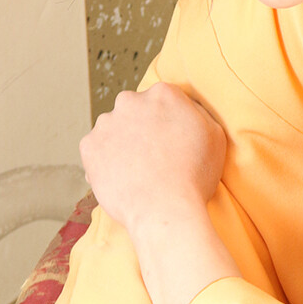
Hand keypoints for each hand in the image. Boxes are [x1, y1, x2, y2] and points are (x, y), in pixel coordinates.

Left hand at [79, 83, 226, 236]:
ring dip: (122, 144)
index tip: (171, 140)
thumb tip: (187, 108)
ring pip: (113, 129)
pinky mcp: (88, 146)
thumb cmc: (195, 177)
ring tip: (137, 171)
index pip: (162, 100)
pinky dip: (105, 161)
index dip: (167, 122)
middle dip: (141, 128)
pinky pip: (96, 150)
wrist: (165, 209)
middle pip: (134, 110)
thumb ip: (197, 113)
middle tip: (154, 156)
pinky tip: (123, 178)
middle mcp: (130, 101)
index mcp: (163, 94)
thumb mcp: (214, 135)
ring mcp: (106, 123)